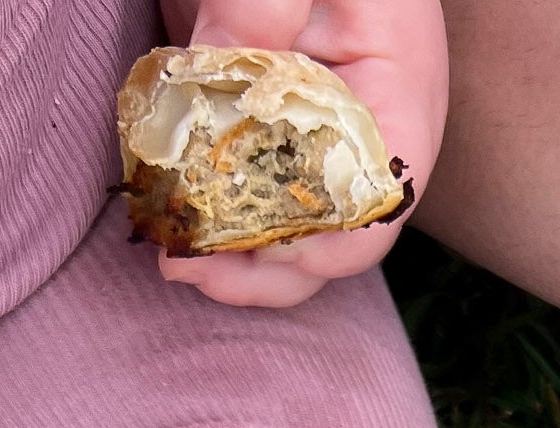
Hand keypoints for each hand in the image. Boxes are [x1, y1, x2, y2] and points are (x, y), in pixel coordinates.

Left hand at [157, 0, 446, 307]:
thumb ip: (261, 1)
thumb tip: (214, 68)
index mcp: (396, 96)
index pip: (377, 205)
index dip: (322, 242)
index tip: (254, 244)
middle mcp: (360, 133)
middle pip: (331, 240)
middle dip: (262, 268)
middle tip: (186, 264)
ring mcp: (310, 134)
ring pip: (286, 229)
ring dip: (228, 253)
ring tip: (170, 249)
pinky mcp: (262, 124)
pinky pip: (244, 190)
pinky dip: (205, 210)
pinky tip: (163, 207)